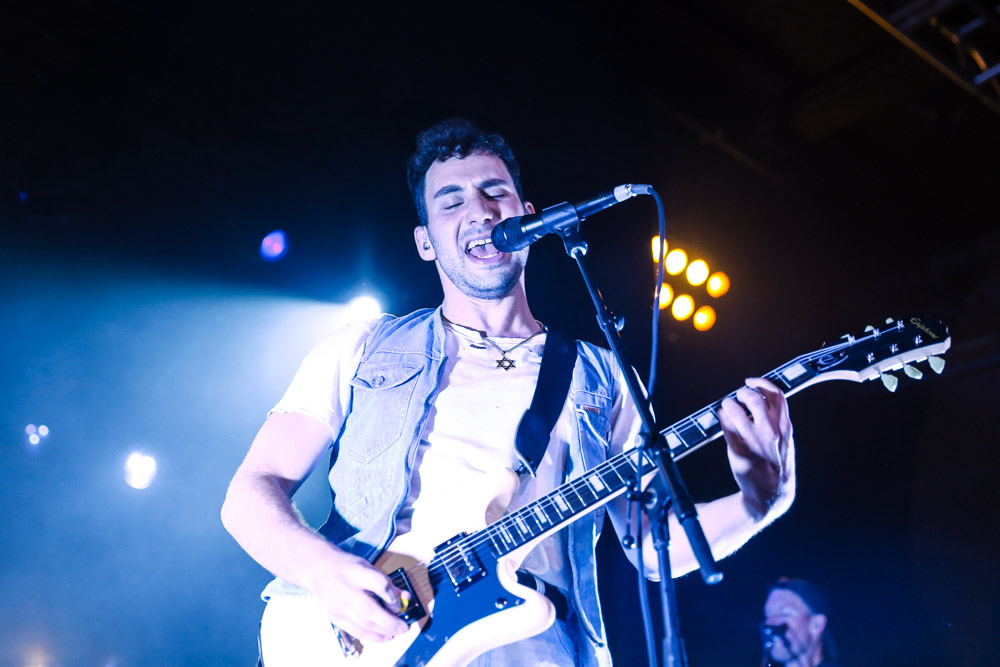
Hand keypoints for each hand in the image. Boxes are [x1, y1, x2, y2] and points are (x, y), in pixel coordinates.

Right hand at [306, 547, 409, 643]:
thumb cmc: (348, 567)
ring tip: (396, 633)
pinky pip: (355, 631)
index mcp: (356, 572)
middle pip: (370, 610)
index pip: (378, 584)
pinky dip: (371, 636)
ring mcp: (338, 606)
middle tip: (404, 627)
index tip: (399, 603)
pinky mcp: (335, 617)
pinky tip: (383, 636)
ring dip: (382, 632)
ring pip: (362, 624)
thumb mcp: (368, 567)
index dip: (391, 596)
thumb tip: (405, 598)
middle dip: (390, 622)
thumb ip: (386, 582)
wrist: (319, 570)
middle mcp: (346, 589)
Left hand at [717, 377, 794, 520]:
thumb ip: (777, 420)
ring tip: (726, 407)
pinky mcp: (740, 454)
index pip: (777, 395)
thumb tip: (760, 396)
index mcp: (785, 428)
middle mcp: (771, 434)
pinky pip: (726, 428)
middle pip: (754, 399)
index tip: (750, 381)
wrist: (772, 495)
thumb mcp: (786, 440)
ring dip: (728, 405)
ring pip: (736, 412)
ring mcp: (755, 444)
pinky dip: (722, 419)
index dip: (761, 383)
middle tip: (736, 397)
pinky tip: (722, 419)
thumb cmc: (777, 463)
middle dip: (742, 393)